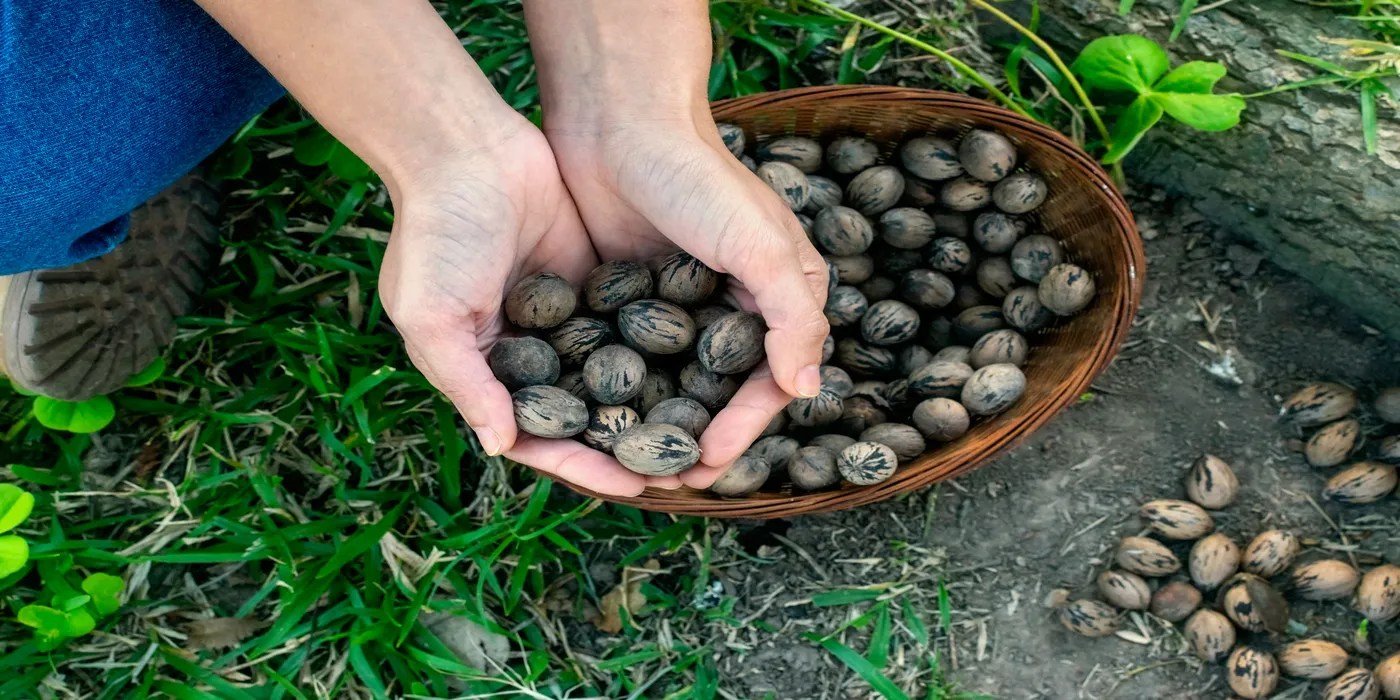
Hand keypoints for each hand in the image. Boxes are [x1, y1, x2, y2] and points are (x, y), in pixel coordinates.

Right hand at [378, 121, 681, 496]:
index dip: (585, 466)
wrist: (465, 146)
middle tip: (686, 473)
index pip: (542, 439)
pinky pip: (636, 326)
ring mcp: (568, 319)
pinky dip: (666, 349)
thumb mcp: (432, 314)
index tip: (634, 487)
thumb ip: (467, 382)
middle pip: (589, 416)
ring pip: (619, 377)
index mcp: (488, 373)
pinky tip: (710, 368)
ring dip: (656, 407)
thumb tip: (499, 446)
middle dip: (632, 447)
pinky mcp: (598, 282)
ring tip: (708, 433)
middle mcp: (531, 355)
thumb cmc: (436, 233)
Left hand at [547, 120, 831, 487]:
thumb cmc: (699, 179)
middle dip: (700, 437)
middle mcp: (733, 304)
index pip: (770, 379)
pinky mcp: (630, 297)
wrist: (620, 121)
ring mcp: (679, 303)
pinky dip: (622, 391)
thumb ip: (793, 318)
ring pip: (675, 381)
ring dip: (660, 424)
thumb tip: (810, 391)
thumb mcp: (759, 245)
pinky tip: (600, 423)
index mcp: (779, 293)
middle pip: (722, 390)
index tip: (709, 463)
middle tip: (670, 480)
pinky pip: (631, 357)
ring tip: (634, 464)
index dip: (743, 426)